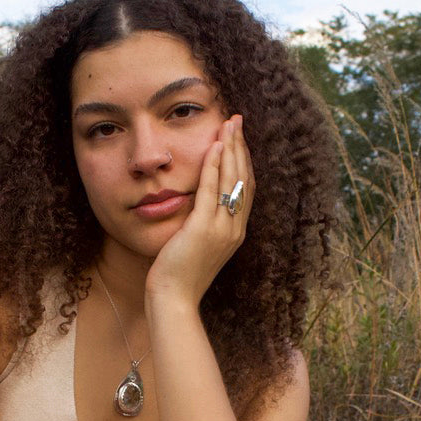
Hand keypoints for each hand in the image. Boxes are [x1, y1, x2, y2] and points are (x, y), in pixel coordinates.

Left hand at [145, 114, 254, 305]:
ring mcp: (222, 229)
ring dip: (230, 149)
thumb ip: (203, 226)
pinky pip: (210, 191)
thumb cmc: (180, 278)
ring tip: (228, 124)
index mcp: (235, 233)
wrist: (174, 300)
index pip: (245, 189)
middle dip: (241, 147)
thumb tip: (198, 207)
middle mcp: (234, 229)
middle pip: (243, 179)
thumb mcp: (197, 247)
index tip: (239, 138)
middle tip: (237, 121)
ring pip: (231, 181)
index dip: (244, 161)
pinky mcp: (203, 229)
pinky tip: (213, 147)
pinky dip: (213, 167)